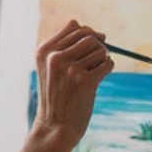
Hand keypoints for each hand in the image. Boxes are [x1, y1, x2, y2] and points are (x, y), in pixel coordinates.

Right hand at [30, 20, 110, 151]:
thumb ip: (66, 48)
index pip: (73, 25)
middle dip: (97, 45)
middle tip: (96, 59)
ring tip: (94, 72)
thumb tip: (98, 33)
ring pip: (100, 49)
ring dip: (102, 59)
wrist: (55, 126)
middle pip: (89, 35)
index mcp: (44, 50)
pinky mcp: (85, 81)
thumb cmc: (57, 96)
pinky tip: (98, 79)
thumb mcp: (51, 69)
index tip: (90, 45)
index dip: (87, 33)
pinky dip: (107, 69)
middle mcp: (55, 57)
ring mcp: (70, 69)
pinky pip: (107, 64)